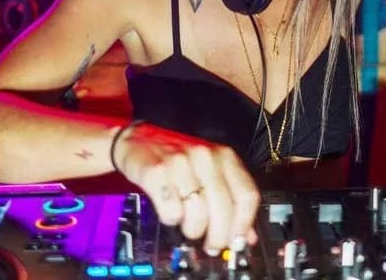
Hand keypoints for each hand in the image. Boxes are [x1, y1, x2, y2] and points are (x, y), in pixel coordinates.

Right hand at [113, 122, 260, 253]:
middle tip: (211, 246)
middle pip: (224, 209)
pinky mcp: (156, 173)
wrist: (138, 139)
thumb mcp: (209, 171)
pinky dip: (172, 220)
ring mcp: (180, 163)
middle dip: (219, 237)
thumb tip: (246, 237)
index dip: (244, 225)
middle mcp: (205, 157)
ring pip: (198, 214)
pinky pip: (171, 211)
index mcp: (224, 156)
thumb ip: (230, 199)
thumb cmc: (177, 157)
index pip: (247, 196)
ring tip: (188, 226)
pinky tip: (169, 212)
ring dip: (194, 230)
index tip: (236, 242)